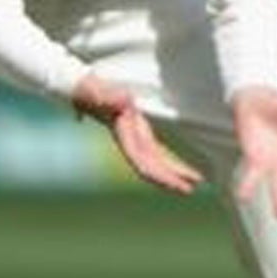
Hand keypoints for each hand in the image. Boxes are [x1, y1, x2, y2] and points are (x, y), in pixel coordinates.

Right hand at [72, 72, 203, 195]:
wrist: (81, 87)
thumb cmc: (89, 89)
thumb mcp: (97, 91)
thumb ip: (108, 97)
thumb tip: (124, 101)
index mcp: (124, 136)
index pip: (143, 163)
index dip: (159, 175)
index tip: (175, 184)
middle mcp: (130, 141)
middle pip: (152, 168)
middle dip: (170, 180)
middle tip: (191, 190)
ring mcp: (135, 138)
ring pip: (157, 163)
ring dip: (174, 173)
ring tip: (196, 181)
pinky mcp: (140, 132)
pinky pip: (158, 152)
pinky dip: (172, 162)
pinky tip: (187, 168)